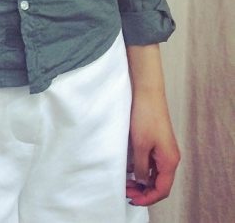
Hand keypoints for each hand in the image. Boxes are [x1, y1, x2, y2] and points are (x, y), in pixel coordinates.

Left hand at [125, 46, 180, 205]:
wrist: (147, 93)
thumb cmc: (145, 117)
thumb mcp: (139, 145)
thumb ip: (141, 166)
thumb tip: (141, 181)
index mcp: (169, 161)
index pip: (161, 189)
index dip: (147, 197)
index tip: (131, 199)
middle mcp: (169, 158)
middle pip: (158, 183)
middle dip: (143, 190)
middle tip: (125, 190)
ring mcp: (164, 150)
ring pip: (153, 173)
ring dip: (140, 179)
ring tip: (124, 180)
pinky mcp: (157, 142)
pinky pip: (150, 162)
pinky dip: (140, 167)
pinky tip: (127, 166)